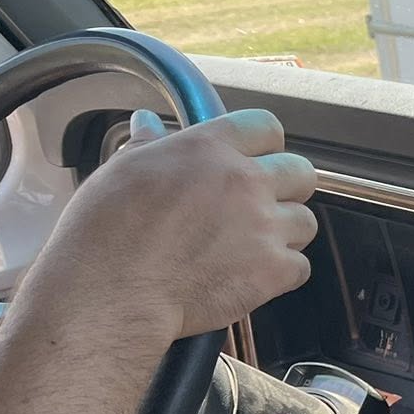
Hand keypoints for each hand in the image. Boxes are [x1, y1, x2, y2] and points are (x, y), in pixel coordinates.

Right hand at [16, 108, 316, 346]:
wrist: (112, 289)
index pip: (266, 128)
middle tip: (261, 205)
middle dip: (287, 187)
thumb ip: (149, 145)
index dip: (264, 145)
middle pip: (301, 172)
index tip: (255, 160)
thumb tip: (147, 123)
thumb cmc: (107, 230)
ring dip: (286, 232)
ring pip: (306, 221)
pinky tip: (250, 275)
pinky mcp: (274, 270)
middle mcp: (244, 181)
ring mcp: (264, 226)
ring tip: (252, 245)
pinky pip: (300, 266)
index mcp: (209, 149)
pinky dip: (281, 273)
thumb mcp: (122, 171)